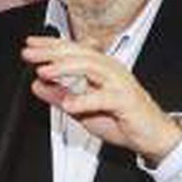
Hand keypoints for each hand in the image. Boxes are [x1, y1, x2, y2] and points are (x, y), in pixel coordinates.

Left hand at [21, 35, 181, 163]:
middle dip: (52, 52)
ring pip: (91, 67)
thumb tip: (37, 86)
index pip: (73, 50)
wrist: (151, 136)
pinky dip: (85, 100)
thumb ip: (61, 95)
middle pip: (79, 54)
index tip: (30, 45)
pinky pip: (104, 98)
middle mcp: (110, 70)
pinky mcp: (126, 100)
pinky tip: (69, 104)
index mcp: (100, 68)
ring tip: (45, 72)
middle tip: (30, 54)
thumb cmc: (122, 119)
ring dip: (65, 68)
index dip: (51, 45)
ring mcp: (119, 83)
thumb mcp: (82, 109)